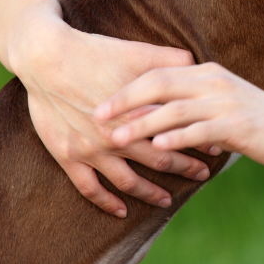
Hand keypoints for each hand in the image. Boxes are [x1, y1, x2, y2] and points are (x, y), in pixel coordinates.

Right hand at [10, 14, 216, 216]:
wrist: (47, 58)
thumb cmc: (95, 52)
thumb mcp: (137, 51)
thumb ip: (170, 61)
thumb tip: (197, 65)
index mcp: (138, 112)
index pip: (177, 133)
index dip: (199, 141)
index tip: (216, 147)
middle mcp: (117, 136)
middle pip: (159, 159)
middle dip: (186, 168)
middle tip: (203, 175)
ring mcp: (91, 149)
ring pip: (128, 181)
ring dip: (150, 192)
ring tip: (167, 200)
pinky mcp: (68, 156)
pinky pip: (89, 188)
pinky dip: (106, 202)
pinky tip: (121, 211)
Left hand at [98, 63, 263, 176]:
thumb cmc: (261, 124)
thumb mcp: (225, 107)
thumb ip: (196, 105)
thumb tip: (158, 116)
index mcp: (210, 74)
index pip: (159, 73)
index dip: (127, 87)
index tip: (99, 102)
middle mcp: (216, 82)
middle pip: (160, 84)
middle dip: (125, 100)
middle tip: (96, 116)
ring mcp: (228, 103)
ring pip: (175, 109)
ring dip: (142, 123)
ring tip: (116, 138)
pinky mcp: (238, 125)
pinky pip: (200, 130)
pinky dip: (176, 138)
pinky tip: (157, 148)